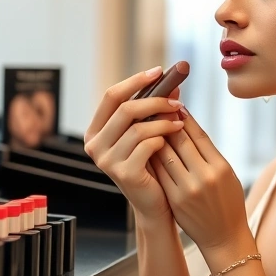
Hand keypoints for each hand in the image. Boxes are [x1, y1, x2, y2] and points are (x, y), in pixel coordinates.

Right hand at [84, 67, 184, 225]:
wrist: (156, 203)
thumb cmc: (152, 165)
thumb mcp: (150, 131)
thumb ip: (156, 108)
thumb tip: (173, 84)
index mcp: (96, 130)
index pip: (111, 96)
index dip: (135, 81)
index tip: (159, 72)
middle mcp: (95, 145)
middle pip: (124, 109)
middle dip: (155, 100)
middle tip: (177, 102)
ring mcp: (106, 161)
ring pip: (138, 127)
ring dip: (164, 121)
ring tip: (180, 121)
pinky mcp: (123, 173)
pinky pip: (146, 145)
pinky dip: (163, 138)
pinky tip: (174, 139)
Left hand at [150, 108, 250, 253]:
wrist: (224, 237)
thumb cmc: (228, 201)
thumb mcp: (227, 173)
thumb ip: (208, 151)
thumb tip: (188, 124)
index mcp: (220, 167)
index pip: (198, 134)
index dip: (184, 118)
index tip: (175, 106)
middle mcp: (203, 177)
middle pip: (179, 140)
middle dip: (166, 122)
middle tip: (156, 108)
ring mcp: (186, 189)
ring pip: (164, 154)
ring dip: (154, 137)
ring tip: (148, 124)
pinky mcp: (174, 200)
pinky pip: (159, 172)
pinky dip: (152, 157)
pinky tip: (147, 147)